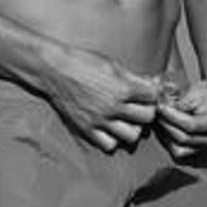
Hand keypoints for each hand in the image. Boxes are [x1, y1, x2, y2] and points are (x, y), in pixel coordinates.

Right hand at [43, 46, 158, 153]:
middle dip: (146, 110)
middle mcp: (114, 106)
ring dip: (131, 127)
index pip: (153, 97)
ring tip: (124, 118)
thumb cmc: (81, 61)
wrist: (53, 69)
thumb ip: (131, 77)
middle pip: (146, 118)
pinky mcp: (87, 129)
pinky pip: (109, 145)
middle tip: (138, 105)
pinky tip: (108, 127)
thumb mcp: (110, 64)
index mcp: (122, 87)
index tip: (147, 92)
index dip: (152, 93)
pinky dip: (112, 139)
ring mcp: (100, 120)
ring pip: (131, 136)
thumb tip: (150, 84)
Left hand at [156, 77, 206, 158]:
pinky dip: (166, 138)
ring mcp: (205, 147)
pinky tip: (162, 123)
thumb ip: (182, 103)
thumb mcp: (198, 92)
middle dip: (166, 124)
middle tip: (156, 109)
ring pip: (177, 148)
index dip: (172, 116)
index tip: (160, 106)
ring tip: (158, 116)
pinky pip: (177, 150)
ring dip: (164, 133)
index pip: (191, 126)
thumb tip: (164, 107)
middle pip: (183, 139)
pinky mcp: (195, 149)